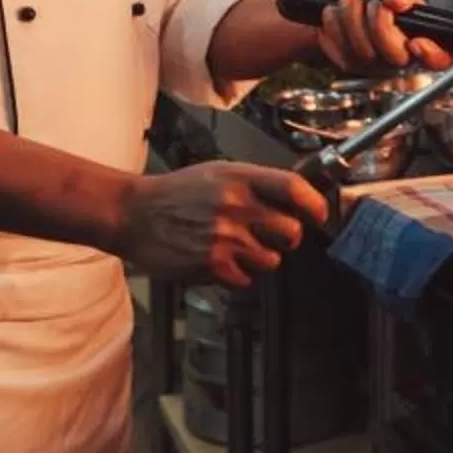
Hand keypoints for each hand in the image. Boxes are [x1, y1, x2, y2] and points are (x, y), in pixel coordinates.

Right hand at [121, 161, 330, 285]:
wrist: (133, 213)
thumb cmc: (178, 192)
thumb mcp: (219, 173)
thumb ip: (257, 184)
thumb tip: (299, 196)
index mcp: (241, 178)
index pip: (295, 189)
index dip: (315, 205)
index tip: (318, 215)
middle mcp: (236, 207)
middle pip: (292, 232)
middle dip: (286, 237)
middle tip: (270, 234)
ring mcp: (225, 238)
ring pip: (272, 260)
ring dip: (260, 257)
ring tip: (235, 246)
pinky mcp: (213, 265)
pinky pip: (246, 279)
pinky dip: (236, 274)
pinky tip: (217, 258)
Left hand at [318, 0, 449, 77]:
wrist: (339, 0)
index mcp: (421, 36)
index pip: (441, 58)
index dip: (432, 55)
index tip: (416, 42)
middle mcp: (400, 56)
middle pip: (397, 56)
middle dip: (380, 25)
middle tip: (372, 3)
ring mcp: (374, 65)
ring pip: (365, 53)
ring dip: (351, 19)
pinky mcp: (349, 66)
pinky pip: (341, 52)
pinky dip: (334, 26)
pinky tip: (335, 13)